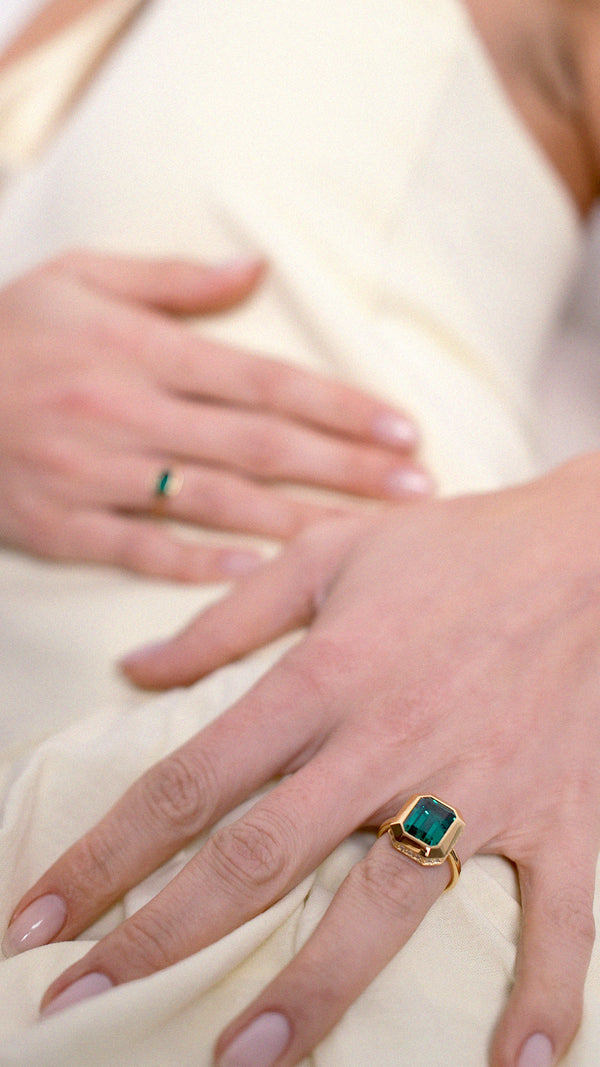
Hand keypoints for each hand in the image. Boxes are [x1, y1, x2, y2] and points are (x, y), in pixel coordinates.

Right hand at [0, 249, 427, 580]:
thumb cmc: (8, 329)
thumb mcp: (81, 277)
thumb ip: (172, 280)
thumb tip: (256, 270)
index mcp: (140, 351)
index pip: (262, 381)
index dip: (337, 406)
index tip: (402, 428)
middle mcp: (126, 413)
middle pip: (257, 446)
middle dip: (344, 468)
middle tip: (416, 488)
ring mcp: (94, 474)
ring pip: (215, 502)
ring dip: (297, 521)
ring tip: (365, 535)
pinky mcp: (62, 525)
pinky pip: (142, 551)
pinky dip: (201, 565)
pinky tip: (261, 575)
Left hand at [6, 457, 598, 1066]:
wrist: (587, 548)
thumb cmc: (451, 547)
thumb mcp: (327, 553)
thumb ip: (226, 615)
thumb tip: (132, 667)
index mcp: (326, 674)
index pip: (192, 780)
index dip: (105, 855)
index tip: (38, 921)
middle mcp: (391, 738)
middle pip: (262, 858)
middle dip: (163, 937)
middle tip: (83, 1010)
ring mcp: (480, 783)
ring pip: (385, 905)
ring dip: (314, 991)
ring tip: (242, 1061)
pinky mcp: (561, 810)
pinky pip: (558, 917)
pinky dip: (542, 994)